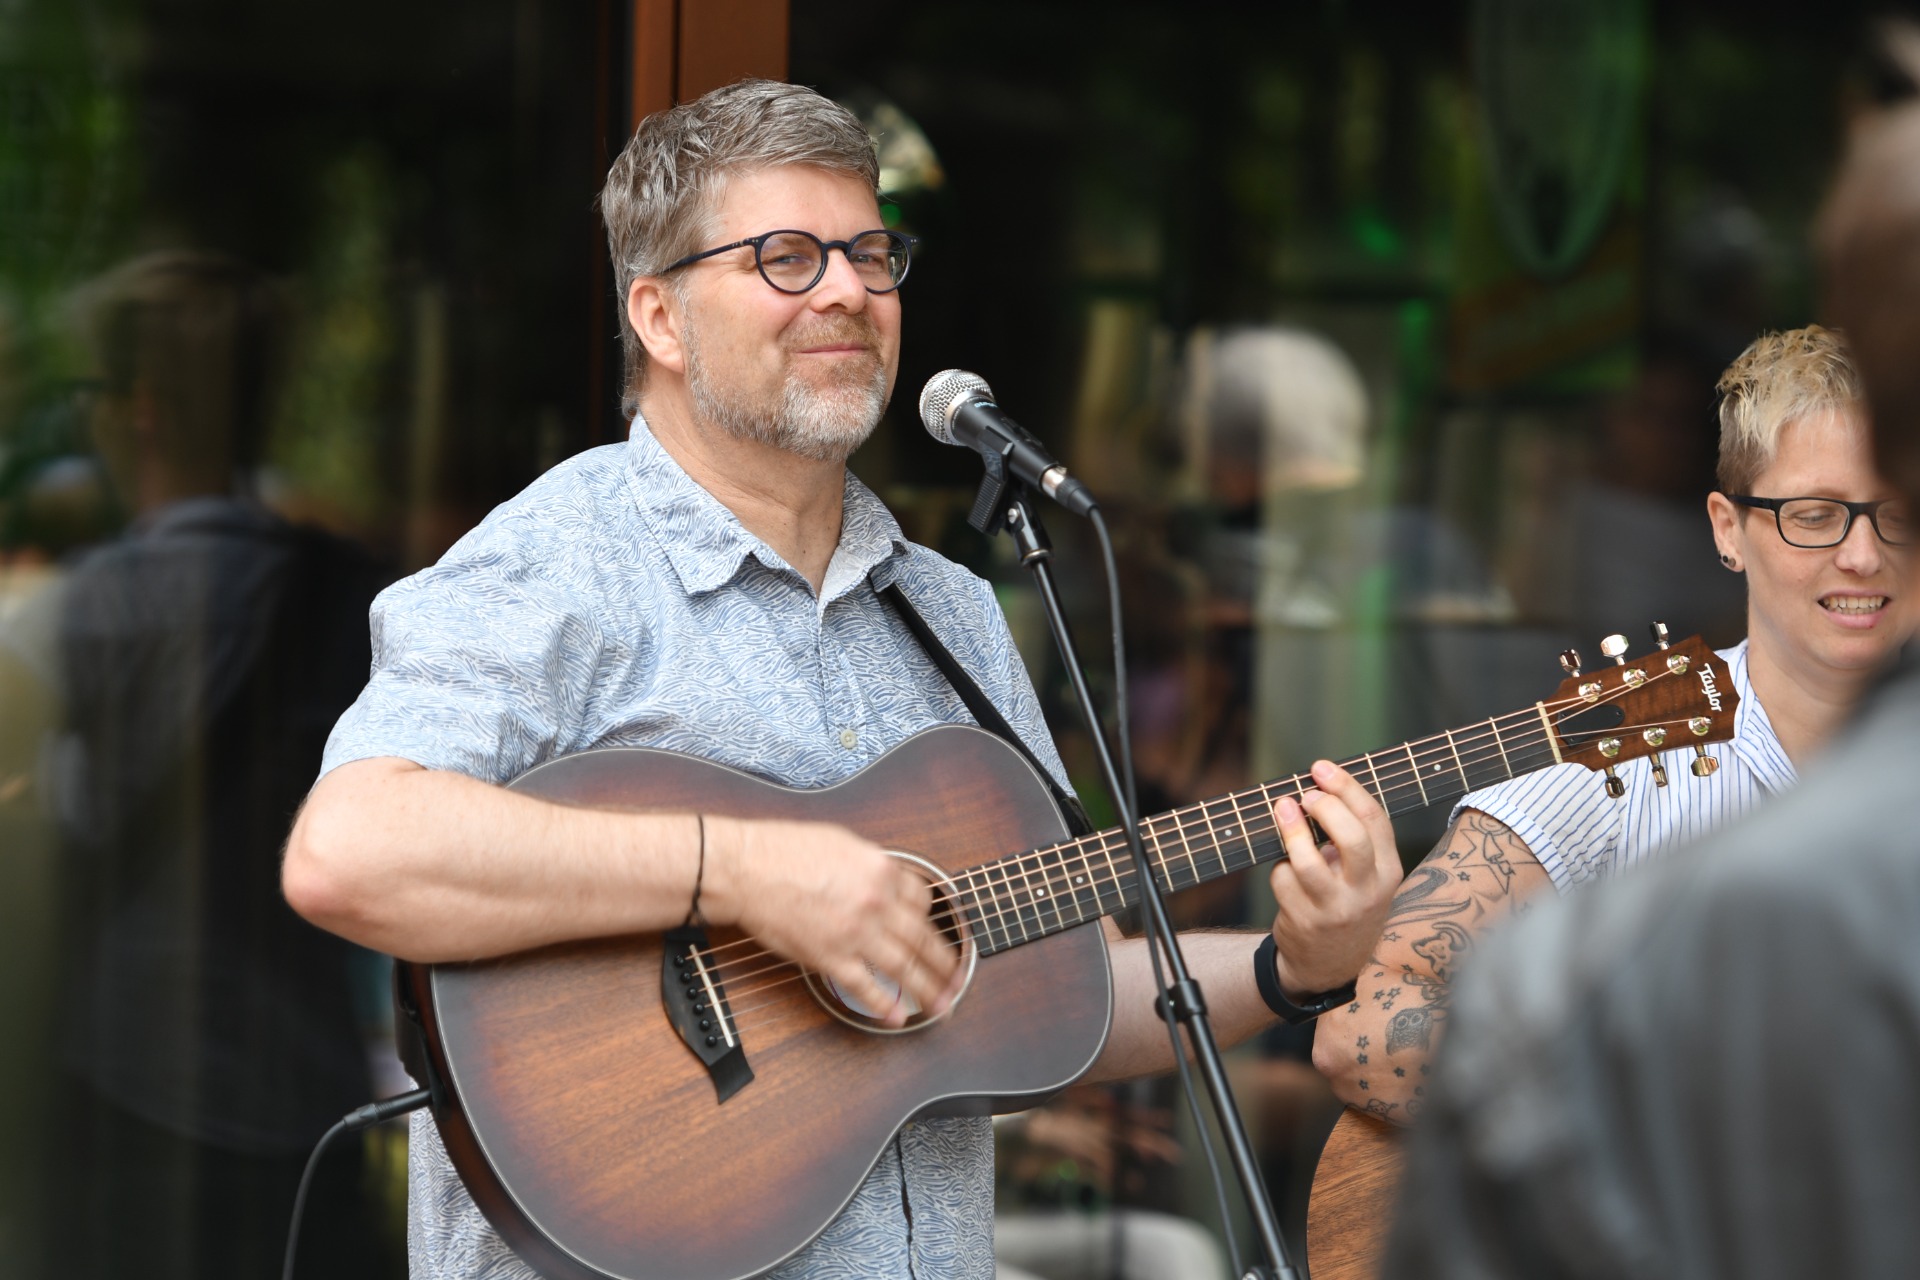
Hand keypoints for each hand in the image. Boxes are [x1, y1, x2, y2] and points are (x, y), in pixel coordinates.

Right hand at [703, 816, 961, 1026]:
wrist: (746, 869)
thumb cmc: (784, 849)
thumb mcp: (842, 842)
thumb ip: (870, 864)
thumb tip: (886, 877)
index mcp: (881, 870)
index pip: (923, 899)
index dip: (932, 919)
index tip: (937, 932)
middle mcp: (876, 903)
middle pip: (922, 937)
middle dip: (945, 962)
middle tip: (958, 978)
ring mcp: (856, 933)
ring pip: (904, 966)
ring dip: (928, 988)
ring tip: (942, 1003)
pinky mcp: (831, 958)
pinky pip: (866, 987)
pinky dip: (885, 1005)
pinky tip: (898, 1016)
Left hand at [1265, 760, 1400, 998]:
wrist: (1332, 963)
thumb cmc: (1347, 902)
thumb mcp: (1366, 875)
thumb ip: (1354, 837)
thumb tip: (1318, 786)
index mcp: (1389, 872)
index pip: (1375, 820)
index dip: (1346, 787)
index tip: (1321, 768)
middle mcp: (1367, 892)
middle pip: (1351, 838)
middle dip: (1325, 807)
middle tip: (1305, 794)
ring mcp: (1336, 909)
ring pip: (1309, 862)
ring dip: (1291, 830)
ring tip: (1281, 809)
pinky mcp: (1305, 921)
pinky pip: (1284, 881)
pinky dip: (1279, 867)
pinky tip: (1285, 869)